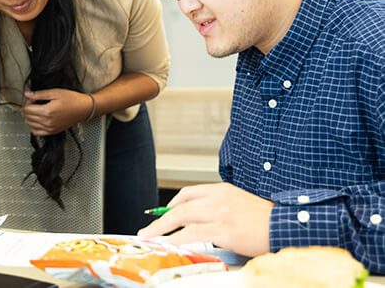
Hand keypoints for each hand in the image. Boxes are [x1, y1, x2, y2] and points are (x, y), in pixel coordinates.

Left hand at [21, 88, 92, 134]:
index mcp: (47, 111)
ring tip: (34, 110)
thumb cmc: (72, 99)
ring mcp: (50, 128)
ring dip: (29, 117)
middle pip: (27, 117)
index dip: (28, 102)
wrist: (83, 108)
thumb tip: (27, 94)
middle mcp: (47, 122)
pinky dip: (32, 127)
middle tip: (33, 103)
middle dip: (27, 109)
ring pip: (30, 125)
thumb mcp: (55, 92)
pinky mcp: (52, 132)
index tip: (33, 98)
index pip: (27, 109)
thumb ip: (39, 94)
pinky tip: (36, 120)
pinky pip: (36, 133)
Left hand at [137, 182, 272, 256]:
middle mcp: (218, 197)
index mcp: (221, 189)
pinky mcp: (224, 230)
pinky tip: (169, 244)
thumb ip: (219, 207)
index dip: (172, 204)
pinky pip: (193, 233)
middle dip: (161, 218)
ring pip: (182, 216)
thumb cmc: (265, 219)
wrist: (285, 225)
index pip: (189, 193)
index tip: (163, 213)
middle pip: (181, 205)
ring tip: (151, 237)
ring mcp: (220, 213)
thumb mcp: (239, 204)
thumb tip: (202, 220)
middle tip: (149, 228)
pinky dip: (177, 238)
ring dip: (163, 228)